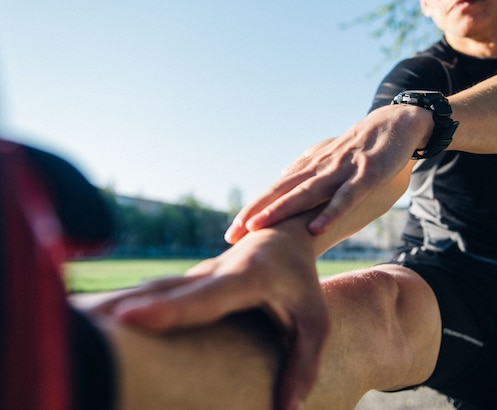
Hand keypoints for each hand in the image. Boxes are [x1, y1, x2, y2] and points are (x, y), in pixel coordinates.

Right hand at [95, 227, 329, 409]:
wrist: (284, 234)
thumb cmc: (302, 282)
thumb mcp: (316, 321)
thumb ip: (304, 363)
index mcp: (248, 277)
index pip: (206, 295)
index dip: (169, 310)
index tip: (128, 319)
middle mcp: (214, 271)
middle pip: (164, 291)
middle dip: (122, 308)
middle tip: (83, 326)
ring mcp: (196, 274)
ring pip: (152, 289)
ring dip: (115, 304)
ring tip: (78, 323)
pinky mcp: (187, 282)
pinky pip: (153, 294)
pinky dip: (125, 305)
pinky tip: (99, 319)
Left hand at [225, 104, 430, 243]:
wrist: (396, 122)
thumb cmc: (361, 145)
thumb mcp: (329, 158)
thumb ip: (306, 169)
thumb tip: (281, 177)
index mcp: (311, 168)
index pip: (275, 191)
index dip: (253, 210)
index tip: (231, 232)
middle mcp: (320, 168)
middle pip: (282, 192)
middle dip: (256, 213)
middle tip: (231, 235)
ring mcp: (342, 171)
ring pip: (307, 193)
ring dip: (281, 210)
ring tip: (258, 228)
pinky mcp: (366, 175)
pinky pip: (346, 197)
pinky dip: (331, 212)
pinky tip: (316, 229)